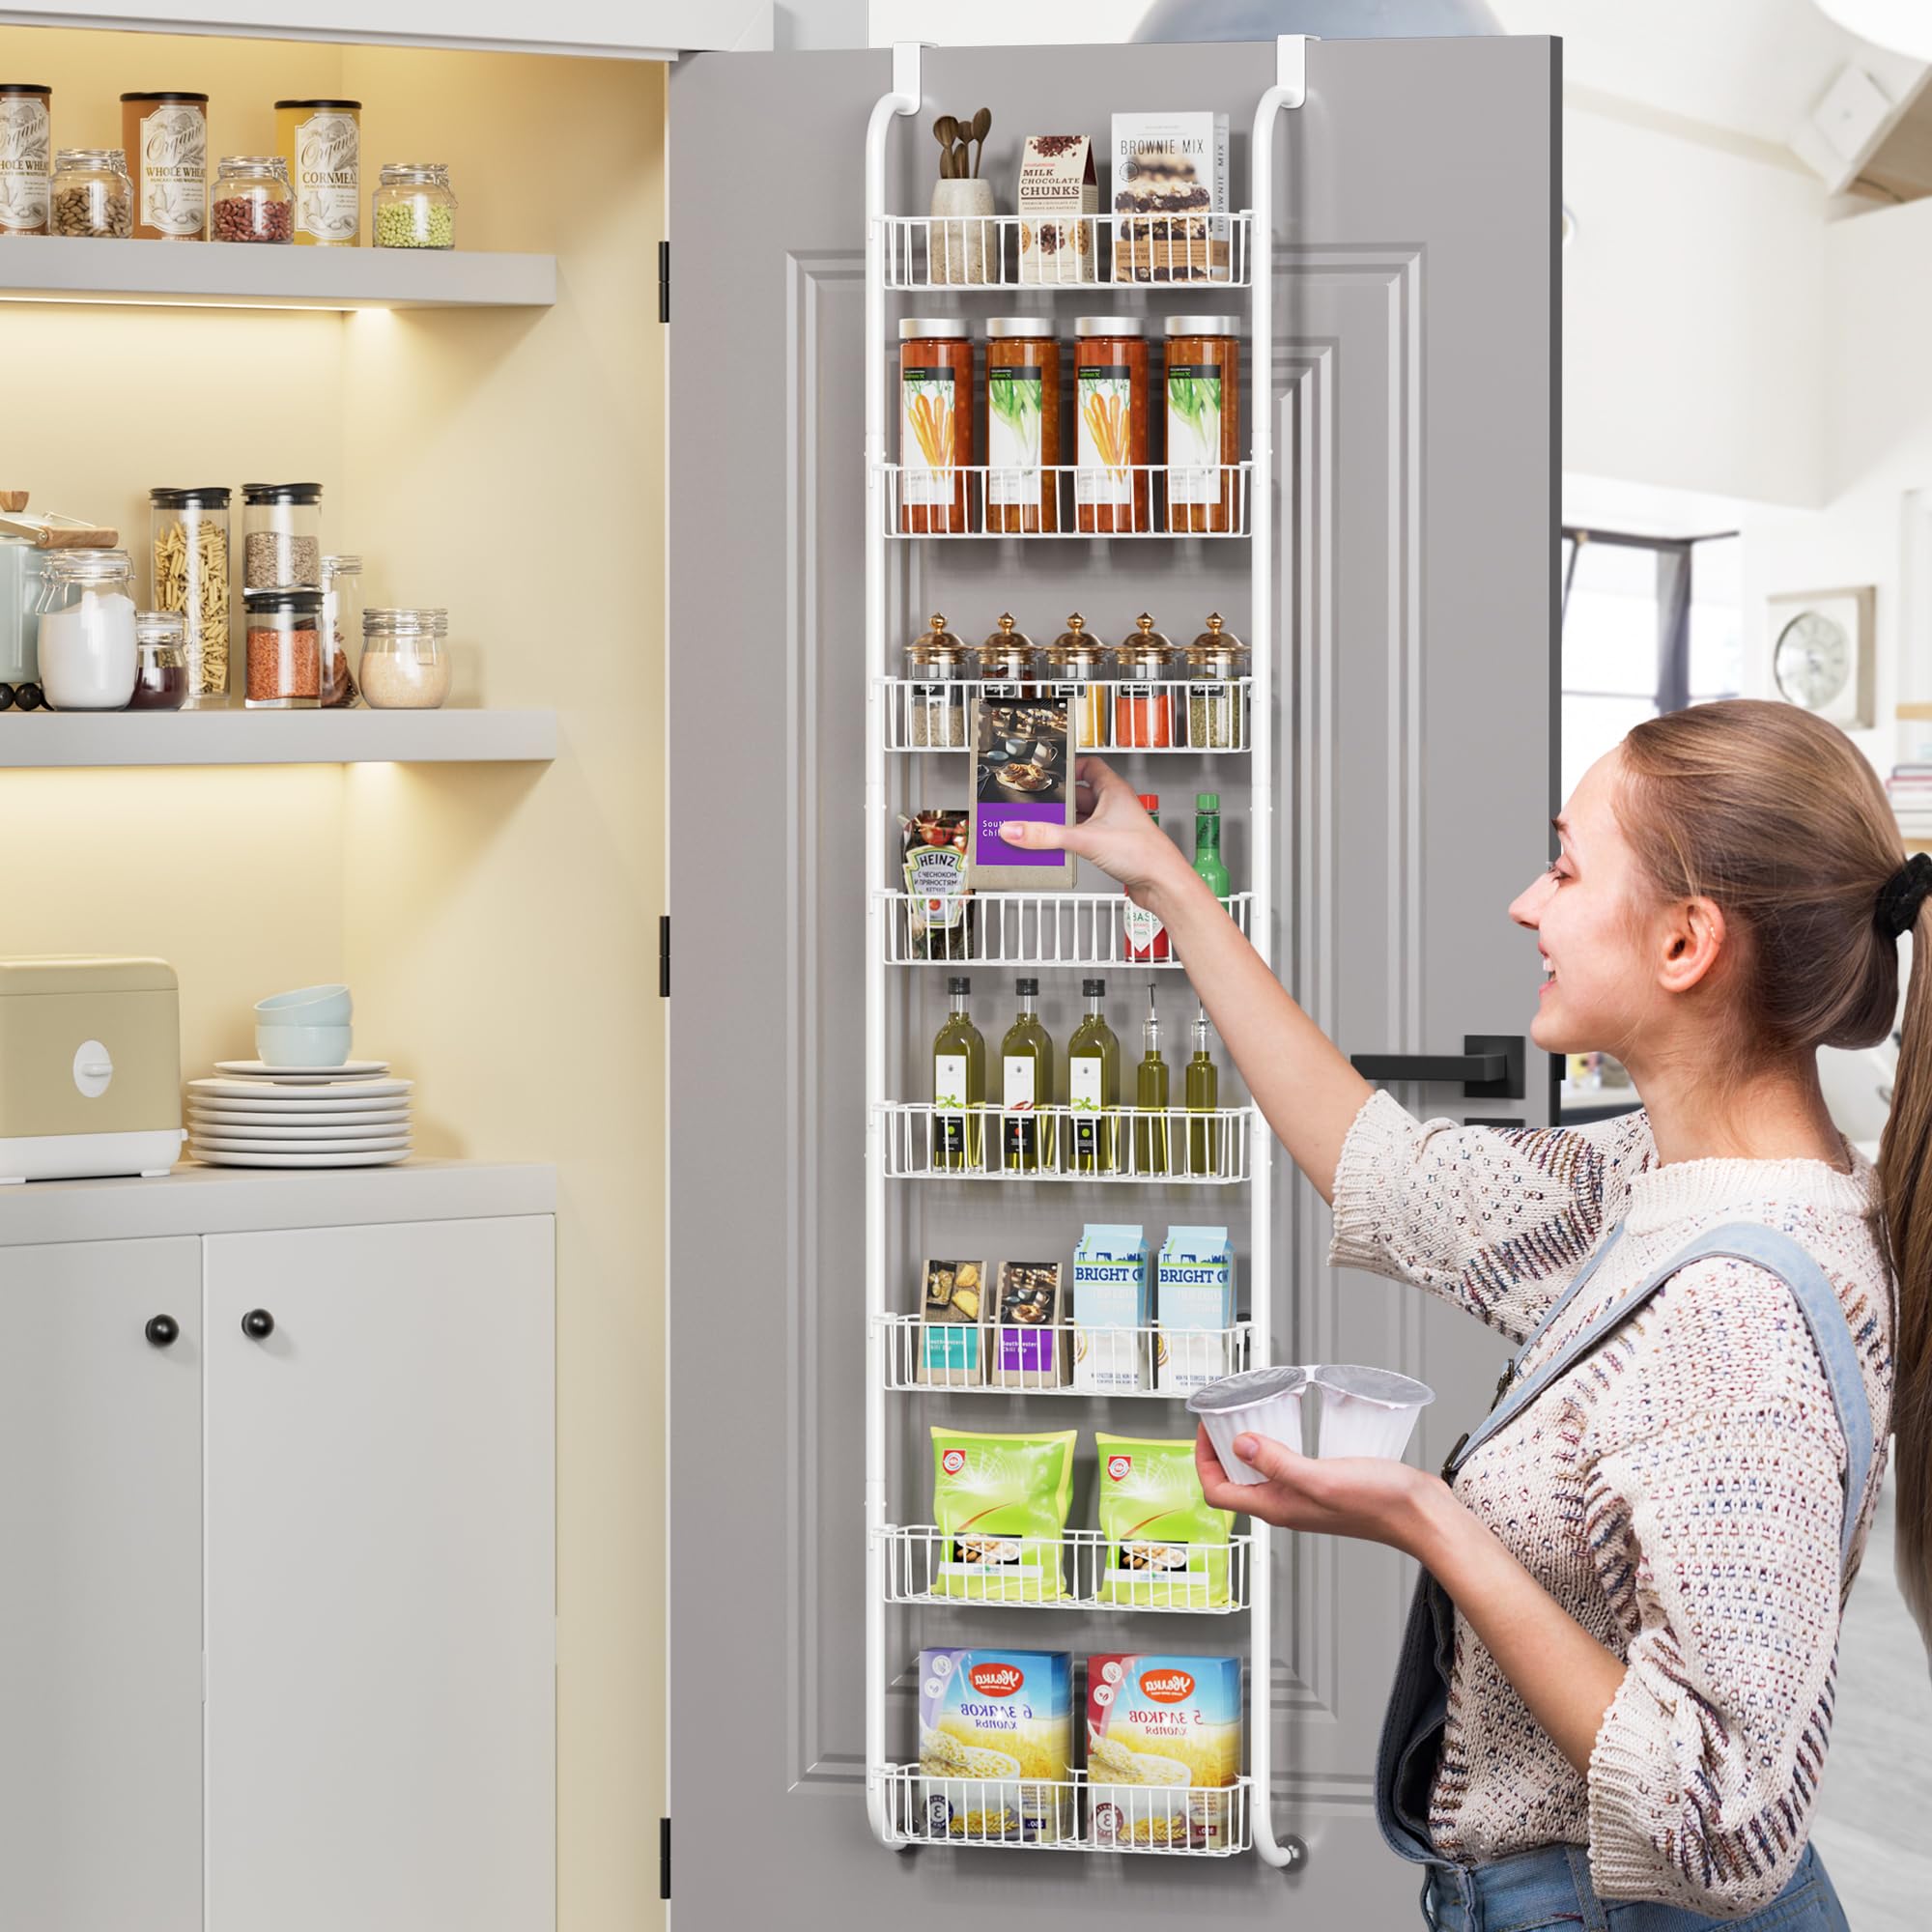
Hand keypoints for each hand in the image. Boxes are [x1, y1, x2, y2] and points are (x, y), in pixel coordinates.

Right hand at [996, 755, 1191, 901]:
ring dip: (1063, 824)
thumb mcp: (1086, 840)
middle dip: (1058, 802)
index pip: (1088, 766)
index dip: (1068, 768)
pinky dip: (1070, 841)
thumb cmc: (1144, 853)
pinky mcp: (1111, 847)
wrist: (1163, 884)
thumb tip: (1015, 829)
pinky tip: (1059, 849)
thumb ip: (1047, 836)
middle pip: (1078, 796)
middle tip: (1038, 807)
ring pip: (1080, 818)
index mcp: (1113, 791)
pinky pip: (1084, 838)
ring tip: (1043, 829)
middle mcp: (1114, 806)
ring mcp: (1113, 827)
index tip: (1048, 773)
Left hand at [1194, 1424, 1442, 1554]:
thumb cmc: (1379, 1504)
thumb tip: (1238, 1444)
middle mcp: (1286, 1506)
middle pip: (1234, 1482)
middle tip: (1224, 1417)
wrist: (1420, 1515)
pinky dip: (1278, 1446)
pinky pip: (1287, 1467)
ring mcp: (1304, 1498)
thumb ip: (1279, 1462)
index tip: (1206, 1428)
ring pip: (1261, 1474)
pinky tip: (1291, 1427)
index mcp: (1278, 1508)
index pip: (1218, 1492)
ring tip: (1250, 1416)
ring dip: (1249, 1446)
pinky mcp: (1323, 1488)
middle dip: (1221, 1450)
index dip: (1203, 1460)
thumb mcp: (1321, 1477)